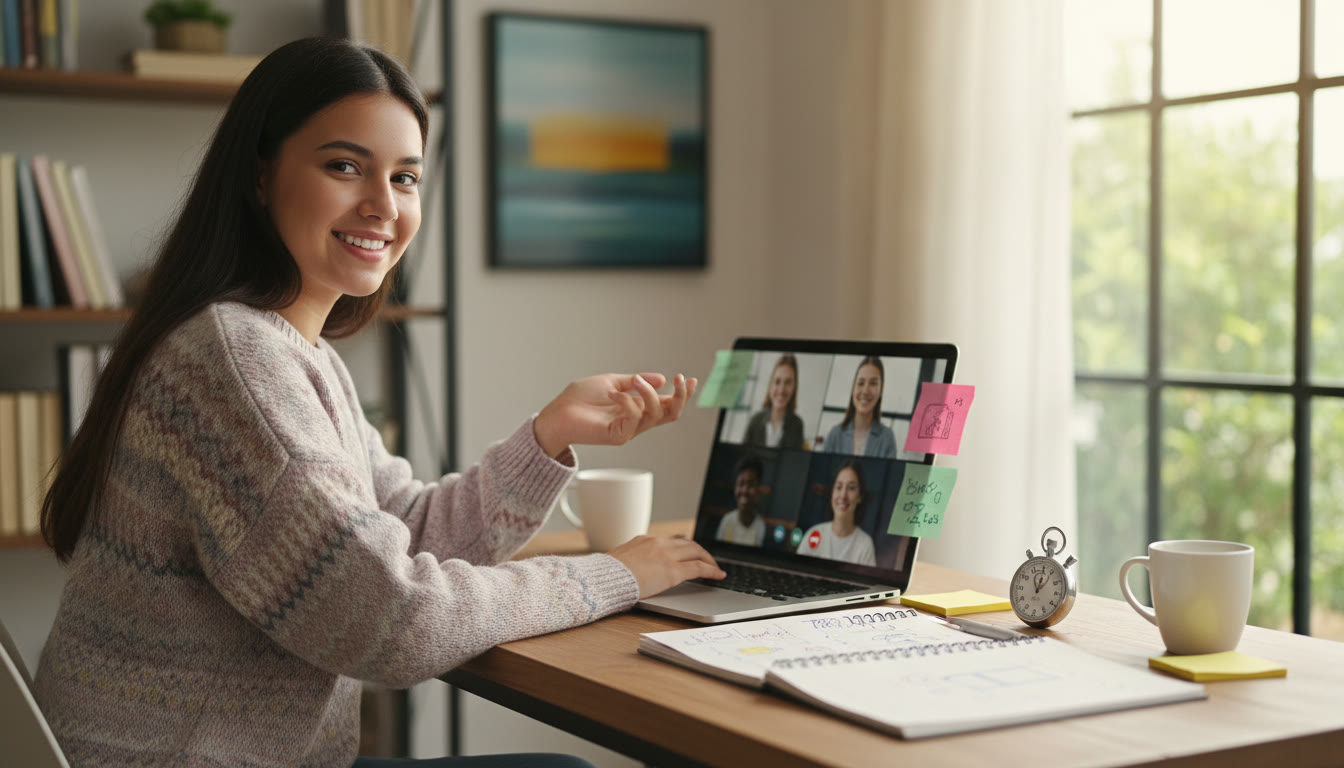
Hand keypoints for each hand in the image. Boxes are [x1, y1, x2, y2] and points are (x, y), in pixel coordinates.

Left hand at [533, 373, 697, 457]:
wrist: (557, 413)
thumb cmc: (579, 399)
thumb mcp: (612, 382)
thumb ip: (634, 382)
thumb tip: (660, 379)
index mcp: (637, 409)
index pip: (667, 405)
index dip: (682, 394)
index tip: (690, 379)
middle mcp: (636, 421)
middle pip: (671, 414)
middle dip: (681, 397)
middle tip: (680, 380)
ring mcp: (628, 429)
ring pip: (656, 415)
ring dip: (650, 394)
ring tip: (636, 381)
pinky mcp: (617, 436)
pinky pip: (633, 420)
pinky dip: (628, 402)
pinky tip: (614, 394)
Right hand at [607, 535, 724, 598]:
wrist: (604, 579)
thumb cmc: (607, 576)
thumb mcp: (620, 561)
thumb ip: (633, 561)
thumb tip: (636, 569)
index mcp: (644, 541)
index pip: (671, 541)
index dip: (685, 547)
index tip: (690, 552)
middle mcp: (658, 544)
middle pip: (688, 543)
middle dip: (701, 552)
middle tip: (708, 560)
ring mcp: (666, 556)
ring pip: (697, 552)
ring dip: (708, 559)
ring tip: (715, 568)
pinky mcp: (672, 571)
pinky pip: (699, 568)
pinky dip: (711, 570)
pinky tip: (718, 575)